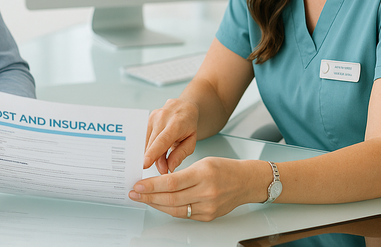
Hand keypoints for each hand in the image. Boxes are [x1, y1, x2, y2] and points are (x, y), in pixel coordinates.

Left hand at [129, 157, 263, 220]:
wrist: (246, 182)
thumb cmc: (224, 168)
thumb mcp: (202, 162)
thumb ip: (181, 173)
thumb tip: (158, 181)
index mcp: (203, 174)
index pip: (171, 182)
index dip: (151, 185)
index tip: (138, 184)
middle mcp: (206, 192)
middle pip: (170, 198)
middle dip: (148, 196)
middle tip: (134, 193)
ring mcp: (207, 207)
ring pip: (175, 209)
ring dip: (155, 204)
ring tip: (143, 199)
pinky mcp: (208, 216)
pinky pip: (183, 215)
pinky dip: (169, 209)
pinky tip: (159, 204)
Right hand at [144, 98, 199, 174]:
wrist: (183, 106)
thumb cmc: (189, 125)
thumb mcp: (191, 141)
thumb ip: (180, 155)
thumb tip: (169, 168)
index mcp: (176, 124)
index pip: (162, 140)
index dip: (153, 153)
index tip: (144, 165)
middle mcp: (162, 118)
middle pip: (152, 143)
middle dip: (155, 160)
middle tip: (163, 170)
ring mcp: (153, 117)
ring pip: (147, 142)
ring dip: (152, 154)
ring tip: (163, 159)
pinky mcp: (147, 119)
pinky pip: (144, 137)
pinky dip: (149, 147)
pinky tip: (155, 150)